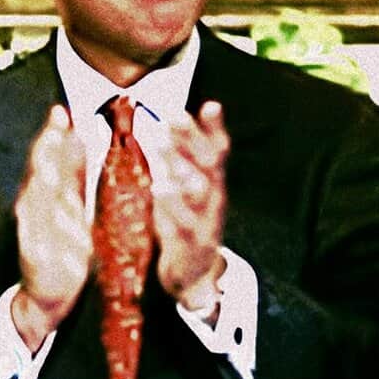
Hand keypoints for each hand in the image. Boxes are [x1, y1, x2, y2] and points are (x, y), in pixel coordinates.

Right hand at [13, 106, 89, 350]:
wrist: (48, 294)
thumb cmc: (63, 246)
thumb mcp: (73, 206)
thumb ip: (74, 174)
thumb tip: (79, 136)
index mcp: (50, 194)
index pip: (52, 159)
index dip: (56, 135)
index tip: (63, 111)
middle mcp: (36, 208)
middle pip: (41, 172)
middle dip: (47, 147)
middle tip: (55, 123)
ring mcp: (31, 230)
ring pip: (34, 198)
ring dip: (40, 176)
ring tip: (48, 158)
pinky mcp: (32, 254)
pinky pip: (33, 235)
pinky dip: (35, 221)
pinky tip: (34, 205)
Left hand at [153, 100, 228, 313]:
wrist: (196, 274)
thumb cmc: (188, 222)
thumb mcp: (188, 188)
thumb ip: (181, 156)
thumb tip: (171, 114)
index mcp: (215, 184)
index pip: (219, 152)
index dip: (216, 129)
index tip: (209, 104)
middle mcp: (215, 201)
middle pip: (209, 167)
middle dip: (192, 141)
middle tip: (173, 116)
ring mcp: (205, 224)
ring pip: (198, 196)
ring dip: (180, 172)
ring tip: (162, 145)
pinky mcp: (189, 247)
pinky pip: (180, 228)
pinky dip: (171, 210)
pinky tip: (159, 190)